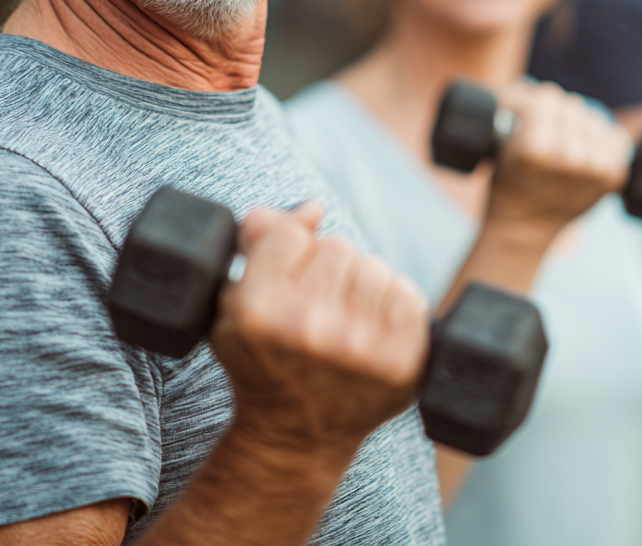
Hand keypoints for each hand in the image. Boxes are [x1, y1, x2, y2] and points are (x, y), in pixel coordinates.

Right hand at [209, 204, 428, 471]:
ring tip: (345, 317)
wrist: (297, 434)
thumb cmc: (265, 359)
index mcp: (255, 311)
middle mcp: (306, 327)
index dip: (289, 249)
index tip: (287, 278)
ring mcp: (357, 346)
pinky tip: (373, 327)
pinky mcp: (400, 360)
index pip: (288, 232)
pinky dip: (393, 302)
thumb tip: (312, 208)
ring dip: (362, 284)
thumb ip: (260, 240)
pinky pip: (406, 292)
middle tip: (318, 304)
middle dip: (328, 268)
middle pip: (336, 246)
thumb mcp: (235, 302)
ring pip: (373, 265)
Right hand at [487, 80, 632, 238]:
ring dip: (576, 125)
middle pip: (571, 105)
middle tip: (540, 130)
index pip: (545, 96)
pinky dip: (600, 139)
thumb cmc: (507, 180)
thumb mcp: (499, 142)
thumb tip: (534, 85)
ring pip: (593, 118)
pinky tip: (584, 150)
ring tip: (561, 142)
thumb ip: (518, 107)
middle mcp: (571, 157)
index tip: (521, 114)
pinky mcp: (614, 176)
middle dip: (553, 113)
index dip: (530, 102)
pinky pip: (614, 136)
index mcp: (536, 147)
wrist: (526, 226)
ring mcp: (596, 168)